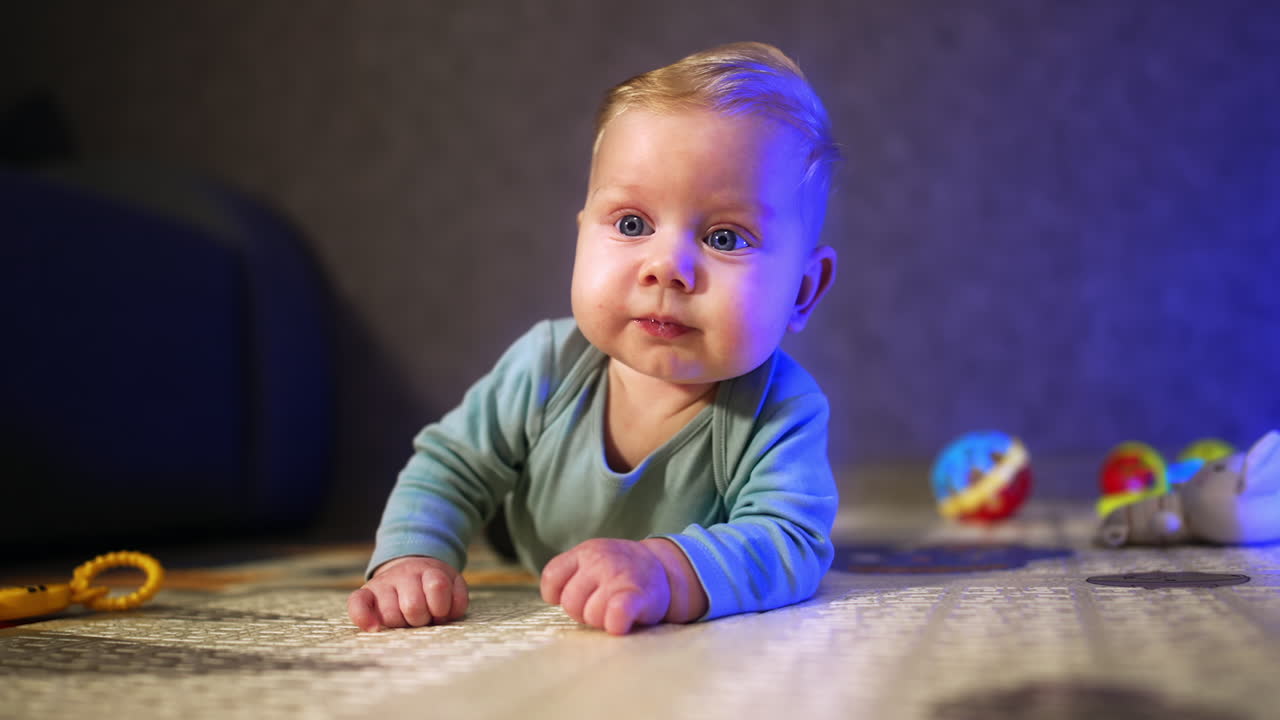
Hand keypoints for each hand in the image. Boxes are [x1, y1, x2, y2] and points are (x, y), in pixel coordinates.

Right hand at [347, 556, 468, 631]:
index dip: (441, 607)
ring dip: (401, 623)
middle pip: (413, 606)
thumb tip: (441, 617)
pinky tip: (374, 628)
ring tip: (406, 619)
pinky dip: (364, 618)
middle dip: (421, 618)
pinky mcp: (365, 593)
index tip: (440, 612)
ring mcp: (383, 583)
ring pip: (391, 614)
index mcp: (429, 571)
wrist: (412, 570)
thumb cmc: (434, 589)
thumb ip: (456, 601)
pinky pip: (356, 604)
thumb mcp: (453, 588)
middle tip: (422, 617)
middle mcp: (404, 574)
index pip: (437, 586)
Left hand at [539, 538, 669, 634]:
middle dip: (583, 611)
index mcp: (585, 552)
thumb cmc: (622, 572)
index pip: (552, 578)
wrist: (665, 569)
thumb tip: (555, 599)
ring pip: (590, 615)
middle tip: (602, 606)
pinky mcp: (637, 597)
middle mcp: (599, 561)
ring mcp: (618, 577)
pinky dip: (614, 622)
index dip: (558, 595)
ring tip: (616, 610)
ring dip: (601, 620)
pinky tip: (620, 623)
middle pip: (570, 603)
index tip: (578, 597)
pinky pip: (615, 614)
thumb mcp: (595, 560)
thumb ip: (572, 574)